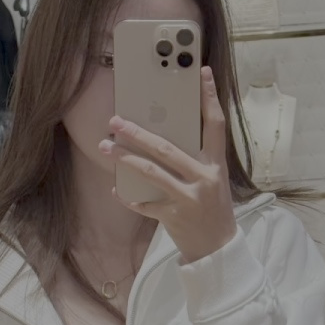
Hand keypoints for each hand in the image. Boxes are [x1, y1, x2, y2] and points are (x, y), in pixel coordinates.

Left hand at [101, 65, 237, 263]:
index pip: (216, 125)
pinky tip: (115, 188)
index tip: (201, 73)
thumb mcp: (212, 180)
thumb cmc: (212, 209)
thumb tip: (162, 136)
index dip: (209, 98)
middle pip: (168, 148)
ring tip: (106, 147)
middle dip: (139, 133)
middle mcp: (204, 178)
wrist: (218, 251)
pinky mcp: (175, 217)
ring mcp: (189, 198)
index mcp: (216, 164)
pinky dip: (128, 196)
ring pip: (152, 172)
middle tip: (116, 120)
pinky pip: (145, 204)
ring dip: (126, 158)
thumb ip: (194, 159)